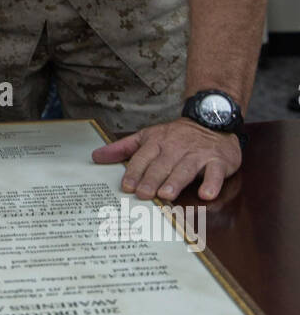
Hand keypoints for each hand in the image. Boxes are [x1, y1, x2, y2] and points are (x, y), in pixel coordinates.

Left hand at [92, 118, 241, 201]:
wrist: (212, 119)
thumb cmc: (176, 136)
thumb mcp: (148, 137)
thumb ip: (123, 148)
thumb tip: (96, 157)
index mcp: (157, 142)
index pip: (143, 157)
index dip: (134, 171)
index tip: (126, 186)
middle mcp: (176, 147)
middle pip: (163, 164)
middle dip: (152, 179)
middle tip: (144, 194)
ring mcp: (198, 154)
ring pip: (186, 168)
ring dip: (176, 181)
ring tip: (167, 194)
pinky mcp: (218, 160)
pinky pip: (215, 172)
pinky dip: (212, 183)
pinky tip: (207, 194)